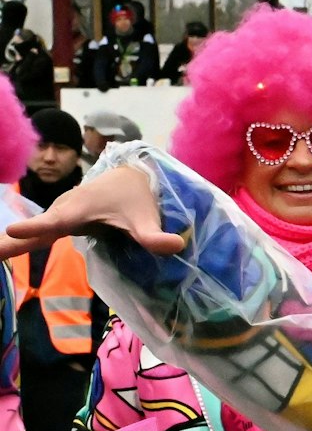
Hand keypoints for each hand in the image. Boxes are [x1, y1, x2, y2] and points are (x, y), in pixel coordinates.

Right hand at [0, 165, 180, 257]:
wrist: (129, 177)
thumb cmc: (135, 196)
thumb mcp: (146, 216)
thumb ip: (155, 234)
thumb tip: (176, 247)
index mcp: (79, 210)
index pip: (54, 222)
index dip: (35, 228)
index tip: (13, 230)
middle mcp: (63, 212)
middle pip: (34, 232)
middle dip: (10, 243)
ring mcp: (59, 217)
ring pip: (32, 234)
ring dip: (10, 245)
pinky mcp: (60, 222)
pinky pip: (38, 235)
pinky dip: (20, 243)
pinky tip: (4, 253)